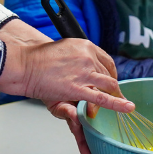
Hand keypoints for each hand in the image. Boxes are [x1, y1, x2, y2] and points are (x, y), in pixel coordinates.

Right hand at [0, 20, 133, 153]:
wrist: (26, 64)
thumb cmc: (41, 58)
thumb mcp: (66, 48)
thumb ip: (81, 55)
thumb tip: (89, 62)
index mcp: (86, 46)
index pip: (107, 60)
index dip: (111, 73)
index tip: (111, 81)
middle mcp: (88, 57)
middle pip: (109, 74)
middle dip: (113, 86)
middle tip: (115, 95)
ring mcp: (84, 72)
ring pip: (108, 86)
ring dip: (115, 96)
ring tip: (121, 104)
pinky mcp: (78, 89)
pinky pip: (102, 98)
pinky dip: (117, 104)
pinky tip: (126, 107)